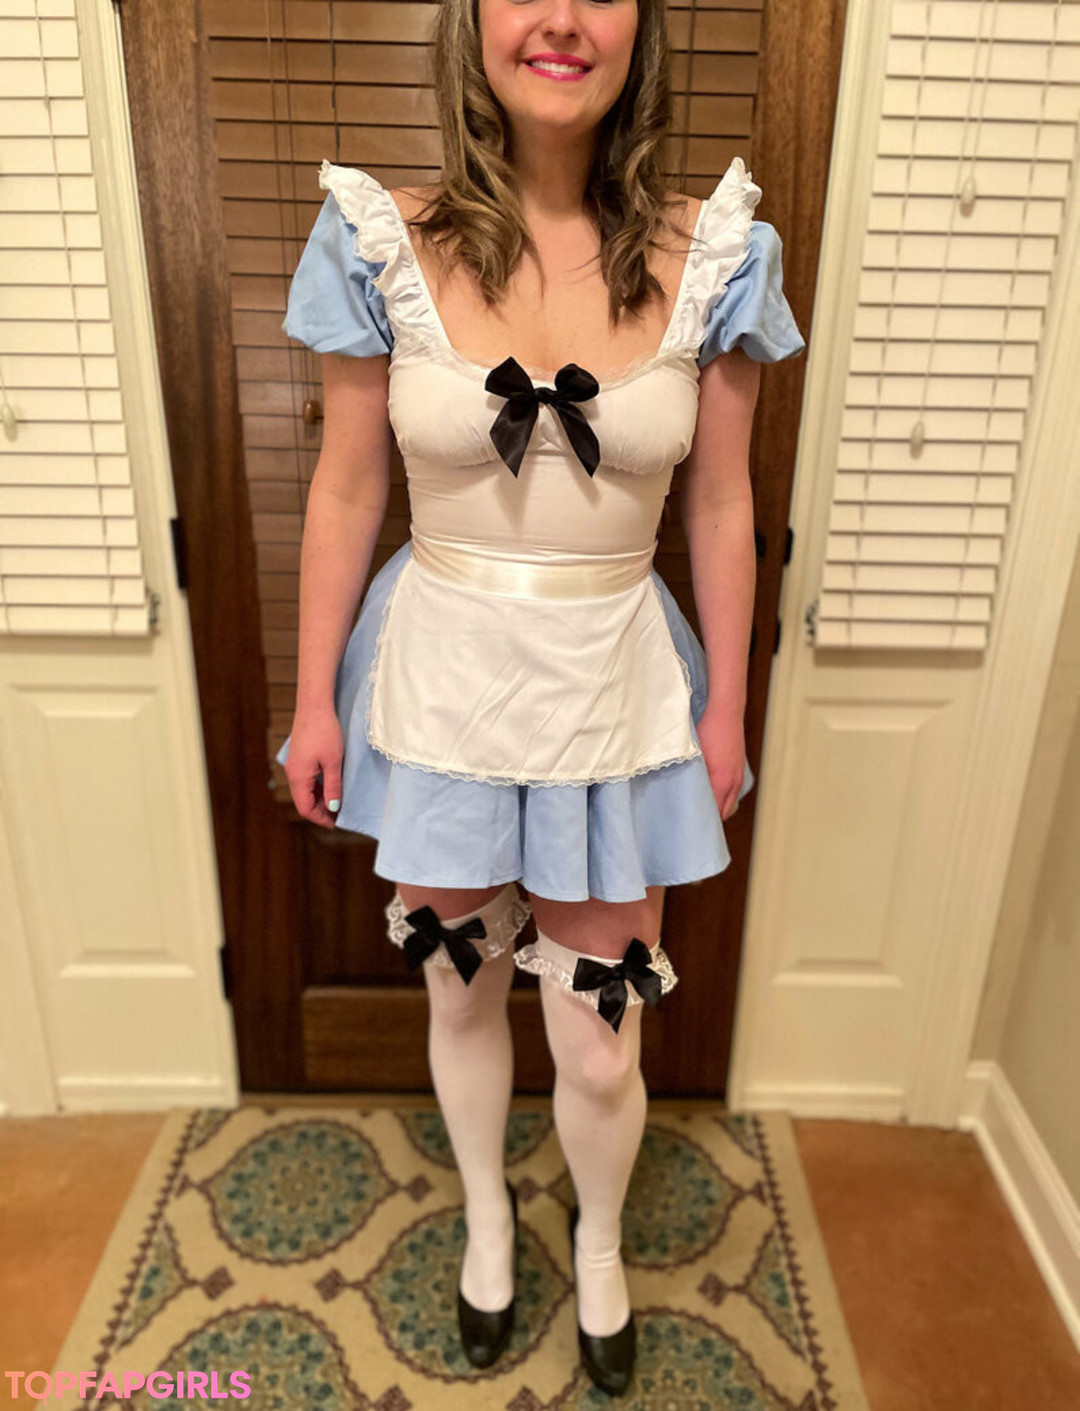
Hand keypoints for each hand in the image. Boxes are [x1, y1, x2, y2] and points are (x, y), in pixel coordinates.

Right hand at [283, 706, 344, 828]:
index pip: (305, 808)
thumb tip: (333, 808)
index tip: (336, 822)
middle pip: (303, 802)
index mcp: (298, 777)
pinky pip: (305, 780)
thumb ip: (333, 786)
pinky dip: (317, 788)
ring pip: (304, 791)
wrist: (314, 705)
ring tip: (338, 801)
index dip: (320, 819)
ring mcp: (294, 765)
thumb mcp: (334, 761)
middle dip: (321, 811)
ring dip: (319, 799)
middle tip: (340, 814)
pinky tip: (330, 785)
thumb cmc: (325, 731)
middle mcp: (292, 773)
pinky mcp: (298, 758)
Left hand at [695, 708, 745, 822]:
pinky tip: (712, 791)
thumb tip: (681, 793)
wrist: (726, 710)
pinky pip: (734, 791)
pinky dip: (724, 796)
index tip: (688, 825)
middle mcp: (734, 782)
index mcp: (722, 782)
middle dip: (710, 818)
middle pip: (723, 813)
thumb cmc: (707, 730)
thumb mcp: (694, 755)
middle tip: (691, 819)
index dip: (701, 820)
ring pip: (730, 803)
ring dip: (718, 807)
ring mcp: (739, 775)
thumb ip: (691, 776)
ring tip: (700, 808)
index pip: (713, 813)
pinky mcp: (739, 768)